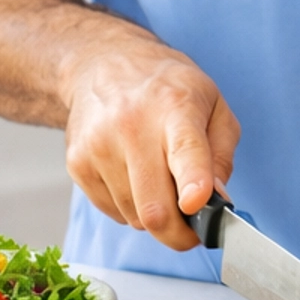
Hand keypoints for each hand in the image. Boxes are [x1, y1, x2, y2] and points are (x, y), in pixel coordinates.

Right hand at [62, 31, 239, 250]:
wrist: (104, 65)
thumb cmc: (167, 88)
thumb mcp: (213, 105)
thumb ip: (222, 155)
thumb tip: (216, 200)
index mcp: (176, 107)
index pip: (185, 150)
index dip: (193, 183)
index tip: (196, 203)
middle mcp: (132, 127)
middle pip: (155, 207)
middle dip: (180, 234)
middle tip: (194, 231)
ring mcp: (98, 147)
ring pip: (135, 217)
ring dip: (155, 216)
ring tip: (161, 184)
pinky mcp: (77, 164)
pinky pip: (113, 212)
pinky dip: (131, 208)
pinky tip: (135, 178)